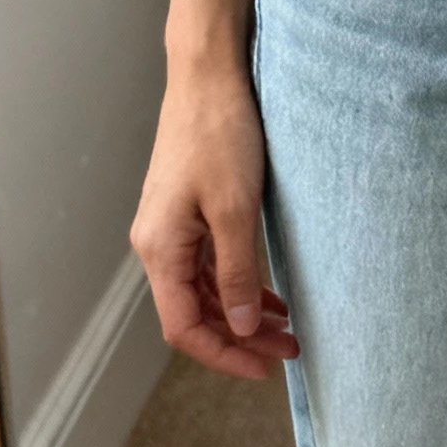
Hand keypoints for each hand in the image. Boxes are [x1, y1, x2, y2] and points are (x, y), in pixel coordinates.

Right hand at [131, 62, 298, 381]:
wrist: (208, 77)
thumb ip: (235, 272)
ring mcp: (171, 229)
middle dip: (240, 338)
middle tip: (288, 351)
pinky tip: (268, 295)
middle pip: (194, 313)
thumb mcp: (234, 209)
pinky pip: (209, 265)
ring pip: (204, 291)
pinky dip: (237, 284)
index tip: (265, 369)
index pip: (184, 327)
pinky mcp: (187, 213)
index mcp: (160, 249)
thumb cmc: (219, 134)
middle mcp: (157, 244)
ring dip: (241, 313)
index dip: (223, 355)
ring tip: (286, 328)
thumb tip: (237, 328)